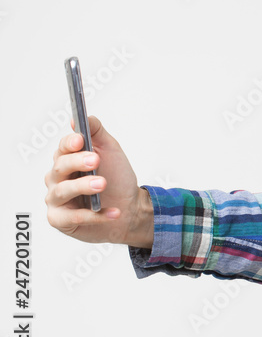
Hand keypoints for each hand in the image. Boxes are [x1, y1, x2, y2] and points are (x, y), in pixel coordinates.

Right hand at [44, 115, 152, 247]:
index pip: (62, 149)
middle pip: (59, 167)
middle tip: (96, 161)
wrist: (130, 208)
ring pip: (62, 191)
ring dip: (83, 187)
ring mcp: (57, 200)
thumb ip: (97, 133)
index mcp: (68, 160)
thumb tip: (83, 117)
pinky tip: (113, 211)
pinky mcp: (60, 220)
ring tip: (103, 184)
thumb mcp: (111, 151)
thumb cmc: (117, 178)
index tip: (80, 140)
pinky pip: (71, 218)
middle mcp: (57, 179)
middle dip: (78, 163)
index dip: (70, 144)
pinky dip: (93, 215)